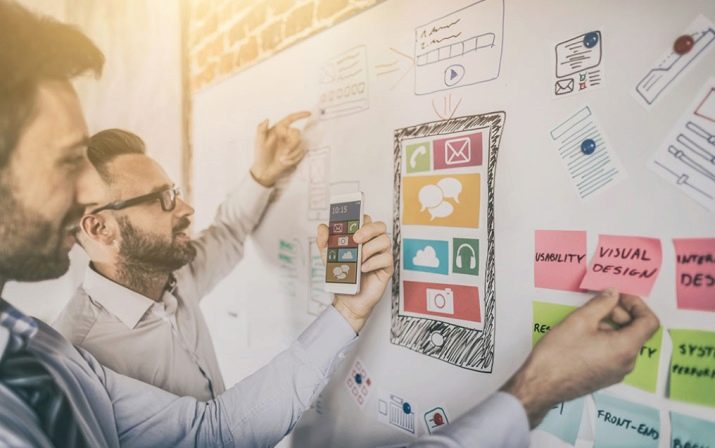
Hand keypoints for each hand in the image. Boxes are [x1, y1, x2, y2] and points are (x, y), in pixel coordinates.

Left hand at [250, 111, 310, 186]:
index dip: (299, 115)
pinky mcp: (296, 152)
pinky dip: (294, 158)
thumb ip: (261, 129)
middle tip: (284, 154)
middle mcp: (286, 135)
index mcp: (278, 129)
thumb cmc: (261, 155)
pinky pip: (301, 153)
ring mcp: (292, 144)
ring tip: (282, 160)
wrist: (265, 170)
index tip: (309, 113)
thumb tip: (267, 119)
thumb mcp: (259, 142)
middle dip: (292, 145)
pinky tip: (286, 163)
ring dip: (292, 153)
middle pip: (297, 134)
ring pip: (300, 144)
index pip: (290, 119)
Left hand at [317, 215, 392, 332]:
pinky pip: (386, 259)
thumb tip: (323, 228)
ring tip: (358, 259)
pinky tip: (363, 269)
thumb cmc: (342, 276)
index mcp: (362, 237)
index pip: (366, 219)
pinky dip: (373, 262)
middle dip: (368, 229)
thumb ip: (324, 240)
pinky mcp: (386, 268)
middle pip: (380, 226)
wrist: (346, 300)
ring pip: (385, 240)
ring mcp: (381, 255)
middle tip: (356, 238)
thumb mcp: (328, 256)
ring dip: (369, 248)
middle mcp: (373, 244)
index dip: (361, 217)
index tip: (352, 221)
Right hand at [501, 289, 658, 427]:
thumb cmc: (558, 355)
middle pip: (636, 331)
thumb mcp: (579, 320)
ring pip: (624, 342)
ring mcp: (617, 372)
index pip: (649, 322)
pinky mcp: (605, 377)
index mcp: (625, 348)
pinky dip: (605, 339)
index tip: (620, 297)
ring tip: (585, 321)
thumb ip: (601, 303)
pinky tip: (583, 336)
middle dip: (620, 314)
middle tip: (598, 305)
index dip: (637, 304)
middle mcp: (627, 363)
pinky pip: (614, 353)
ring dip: (611, 326)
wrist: (541, 385)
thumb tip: (613, 294)